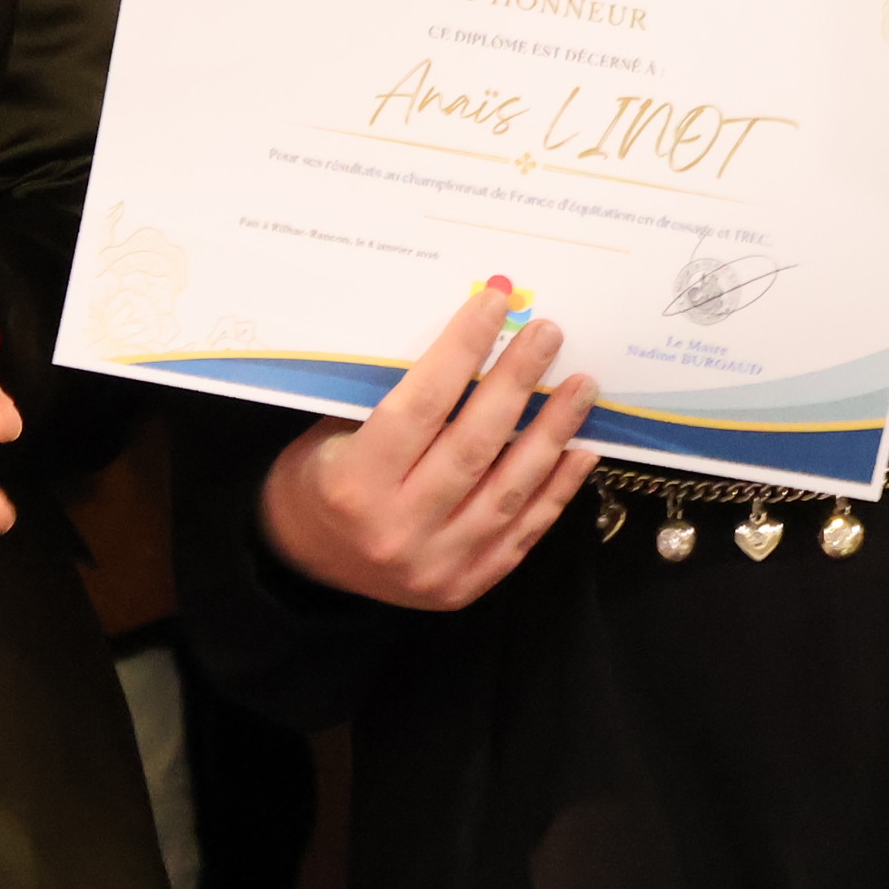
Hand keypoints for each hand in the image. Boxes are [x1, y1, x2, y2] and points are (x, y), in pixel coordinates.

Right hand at [259, 279, 596, 610]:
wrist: (307, 564)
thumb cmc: (320, 481)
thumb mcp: (334, 434)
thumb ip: (396, 403)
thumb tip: (469, 344)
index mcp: (354, 484)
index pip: (421, 406)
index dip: (461, 350)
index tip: (494, 303)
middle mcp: (397, 529)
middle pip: (473, 445)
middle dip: (517, 382)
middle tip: (547, 335)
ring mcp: (436, 564)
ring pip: (508, 490)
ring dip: (551, 432)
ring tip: (581, 386)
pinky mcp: (464, 585)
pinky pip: (522, 532)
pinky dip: (556, 489)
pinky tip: (580, 449)